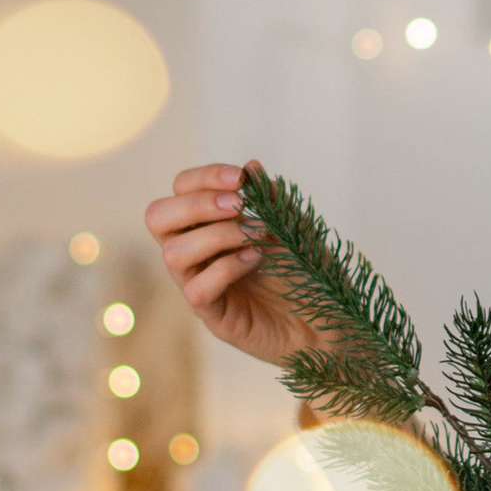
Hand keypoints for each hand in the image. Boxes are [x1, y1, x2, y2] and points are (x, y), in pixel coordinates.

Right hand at [144, 164, 309, 370]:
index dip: (203, 177)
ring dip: (217, 235)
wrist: (333, 323)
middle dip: (197, 203)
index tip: (240, 179)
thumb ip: (272, 198)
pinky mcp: (214, 317)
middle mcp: (197, 254)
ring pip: (173, 253)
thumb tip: (252, 167)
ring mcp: (201, 285)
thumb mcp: (295, 226)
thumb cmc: (311, 273)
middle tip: (239, 205)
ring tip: (255, 236)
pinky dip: (226, 268)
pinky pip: (196, 290)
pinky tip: (255, 260)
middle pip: (157, 217)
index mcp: (209, 226)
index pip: (180, 190)